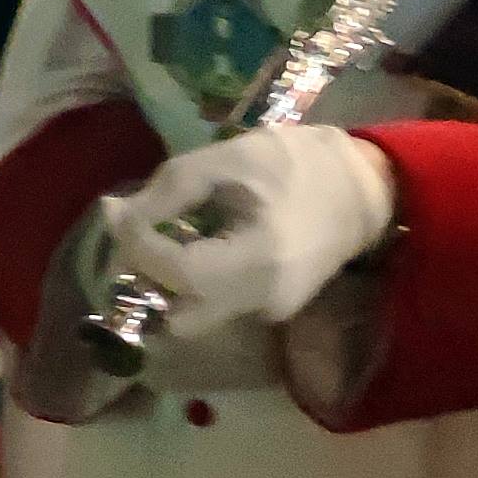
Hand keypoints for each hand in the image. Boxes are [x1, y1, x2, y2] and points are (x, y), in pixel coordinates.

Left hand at [105, 125, 396, 335]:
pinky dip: (190, 285)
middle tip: (135, 239)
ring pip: (191, 318)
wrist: (363, 189)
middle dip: (145, 283)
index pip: (176, 274)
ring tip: (161, 239)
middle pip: (176, 319)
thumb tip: (114, 217)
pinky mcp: (270, 311)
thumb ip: (169, 187)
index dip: (137, 247)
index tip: (124, 215)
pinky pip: (213, 308)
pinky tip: (193, 248)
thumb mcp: (229, 158)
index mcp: (259, 259)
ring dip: (164, 286)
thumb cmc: (296, 164)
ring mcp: (269, 313)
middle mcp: (263, 301)